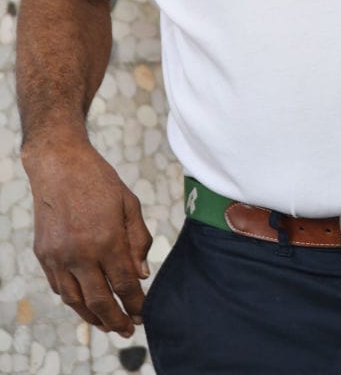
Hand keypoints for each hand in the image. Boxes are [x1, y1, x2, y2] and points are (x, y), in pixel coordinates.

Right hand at [22, 134, 152, 336]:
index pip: (124, 285)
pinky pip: (59, 287)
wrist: (59, 164)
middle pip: (100, 301)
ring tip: (107, 324)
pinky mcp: (44, 254)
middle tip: (128, 330)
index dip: (135, 304)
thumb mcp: (129, 203)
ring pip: (76, 301)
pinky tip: (85, 302)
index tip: (143, 314)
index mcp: (106, 239)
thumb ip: (138, 240)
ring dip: (93, 317)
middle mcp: (80, 253)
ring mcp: (58, 256)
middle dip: (116, 320)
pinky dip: (73, 300)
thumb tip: (142, 274)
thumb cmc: (99, 180)